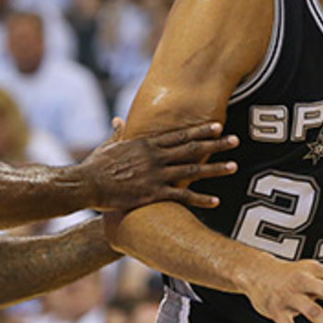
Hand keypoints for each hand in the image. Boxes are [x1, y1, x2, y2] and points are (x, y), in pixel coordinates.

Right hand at [80, 122, 238, 211]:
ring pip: (192, 170)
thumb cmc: (95, 165)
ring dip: (214, 168)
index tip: (218, 125)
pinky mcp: (153, 193)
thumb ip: (119, 134)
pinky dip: (200, 199)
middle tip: (236, 139)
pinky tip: (216, 201)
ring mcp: (156, 175)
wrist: (86, 184)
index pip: (179, 134)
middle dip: (216, 143)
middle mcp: (155, 156)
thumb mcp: (109, 145)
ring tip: (234, 166)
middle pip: (192, 148)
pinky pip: (182, 196)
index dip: (200, 130)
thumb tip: (118, 121)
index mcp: (146, 143)